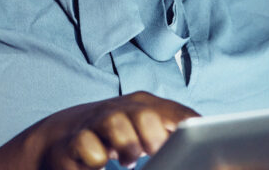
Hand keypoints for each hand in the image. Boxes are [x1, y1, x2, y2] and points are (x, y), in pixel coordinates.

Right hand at [37, 91, 198, 169]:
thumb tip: (205, 149)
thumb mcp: (144, 132)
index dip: (187, 129)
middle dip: (154, 136)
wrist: (62, 139)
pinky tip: (98, 163)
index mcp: (145, 105)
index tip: (195, 150)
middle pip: (145, 114)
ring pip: (114, 123)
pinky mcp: (73, 141)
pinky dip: (95, 158)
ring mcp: (95, 122)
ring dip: (126, 146)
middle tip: (155, 152)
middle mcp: (121, 109)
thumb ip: (171, 133)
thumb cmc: (114, 138)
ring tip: (128, 160)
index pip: (176, 114)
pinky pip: (86, 146)